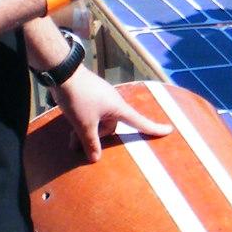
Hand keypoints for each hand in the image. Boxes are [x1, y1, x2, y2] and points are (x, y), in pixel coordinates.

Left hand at [52, 66, 171, 162]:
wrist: (62, 72)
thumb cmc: (78, 98)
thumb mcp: (84, 124)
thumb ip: (90, 143)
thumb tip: (96, 159)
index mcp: (118, 108)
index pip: (139, 121)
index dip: (154, 128)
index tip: (169, 130)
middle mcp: (113, 101)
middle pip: (111, 126)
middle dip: (97, 136)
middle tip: (76, 142)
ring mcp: (102, 97)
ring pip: (99, 120)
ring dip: (87, 129)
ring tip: (70, 137)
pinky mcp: (91, 93)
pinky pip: (92, 112)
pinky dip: (84, 120)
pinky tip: (71, 122)